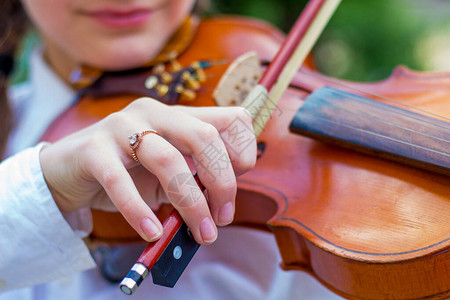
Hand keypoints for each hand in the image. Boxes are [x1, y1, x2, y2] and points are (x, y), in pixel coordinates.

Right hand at [39, 98, 255, 244]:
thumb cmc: (127, 172)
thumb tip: (221, 207)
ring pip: (168, 160)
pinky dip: (139, 211)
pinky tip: (152, 231)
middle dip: (223, 183)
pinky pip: (120, 182)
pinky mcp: (93, 149)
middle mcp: (155, 113)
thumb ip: (195, 178)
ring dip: (191, 203)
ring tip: (200, 232)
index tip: (234, 186)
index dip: (243, 152)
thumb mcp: (169, 172)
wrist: (69, 170)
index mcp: (179, 115)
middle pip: (205, 137)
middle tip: (222, 218)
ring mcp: (122, 126)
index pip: (232, 118)